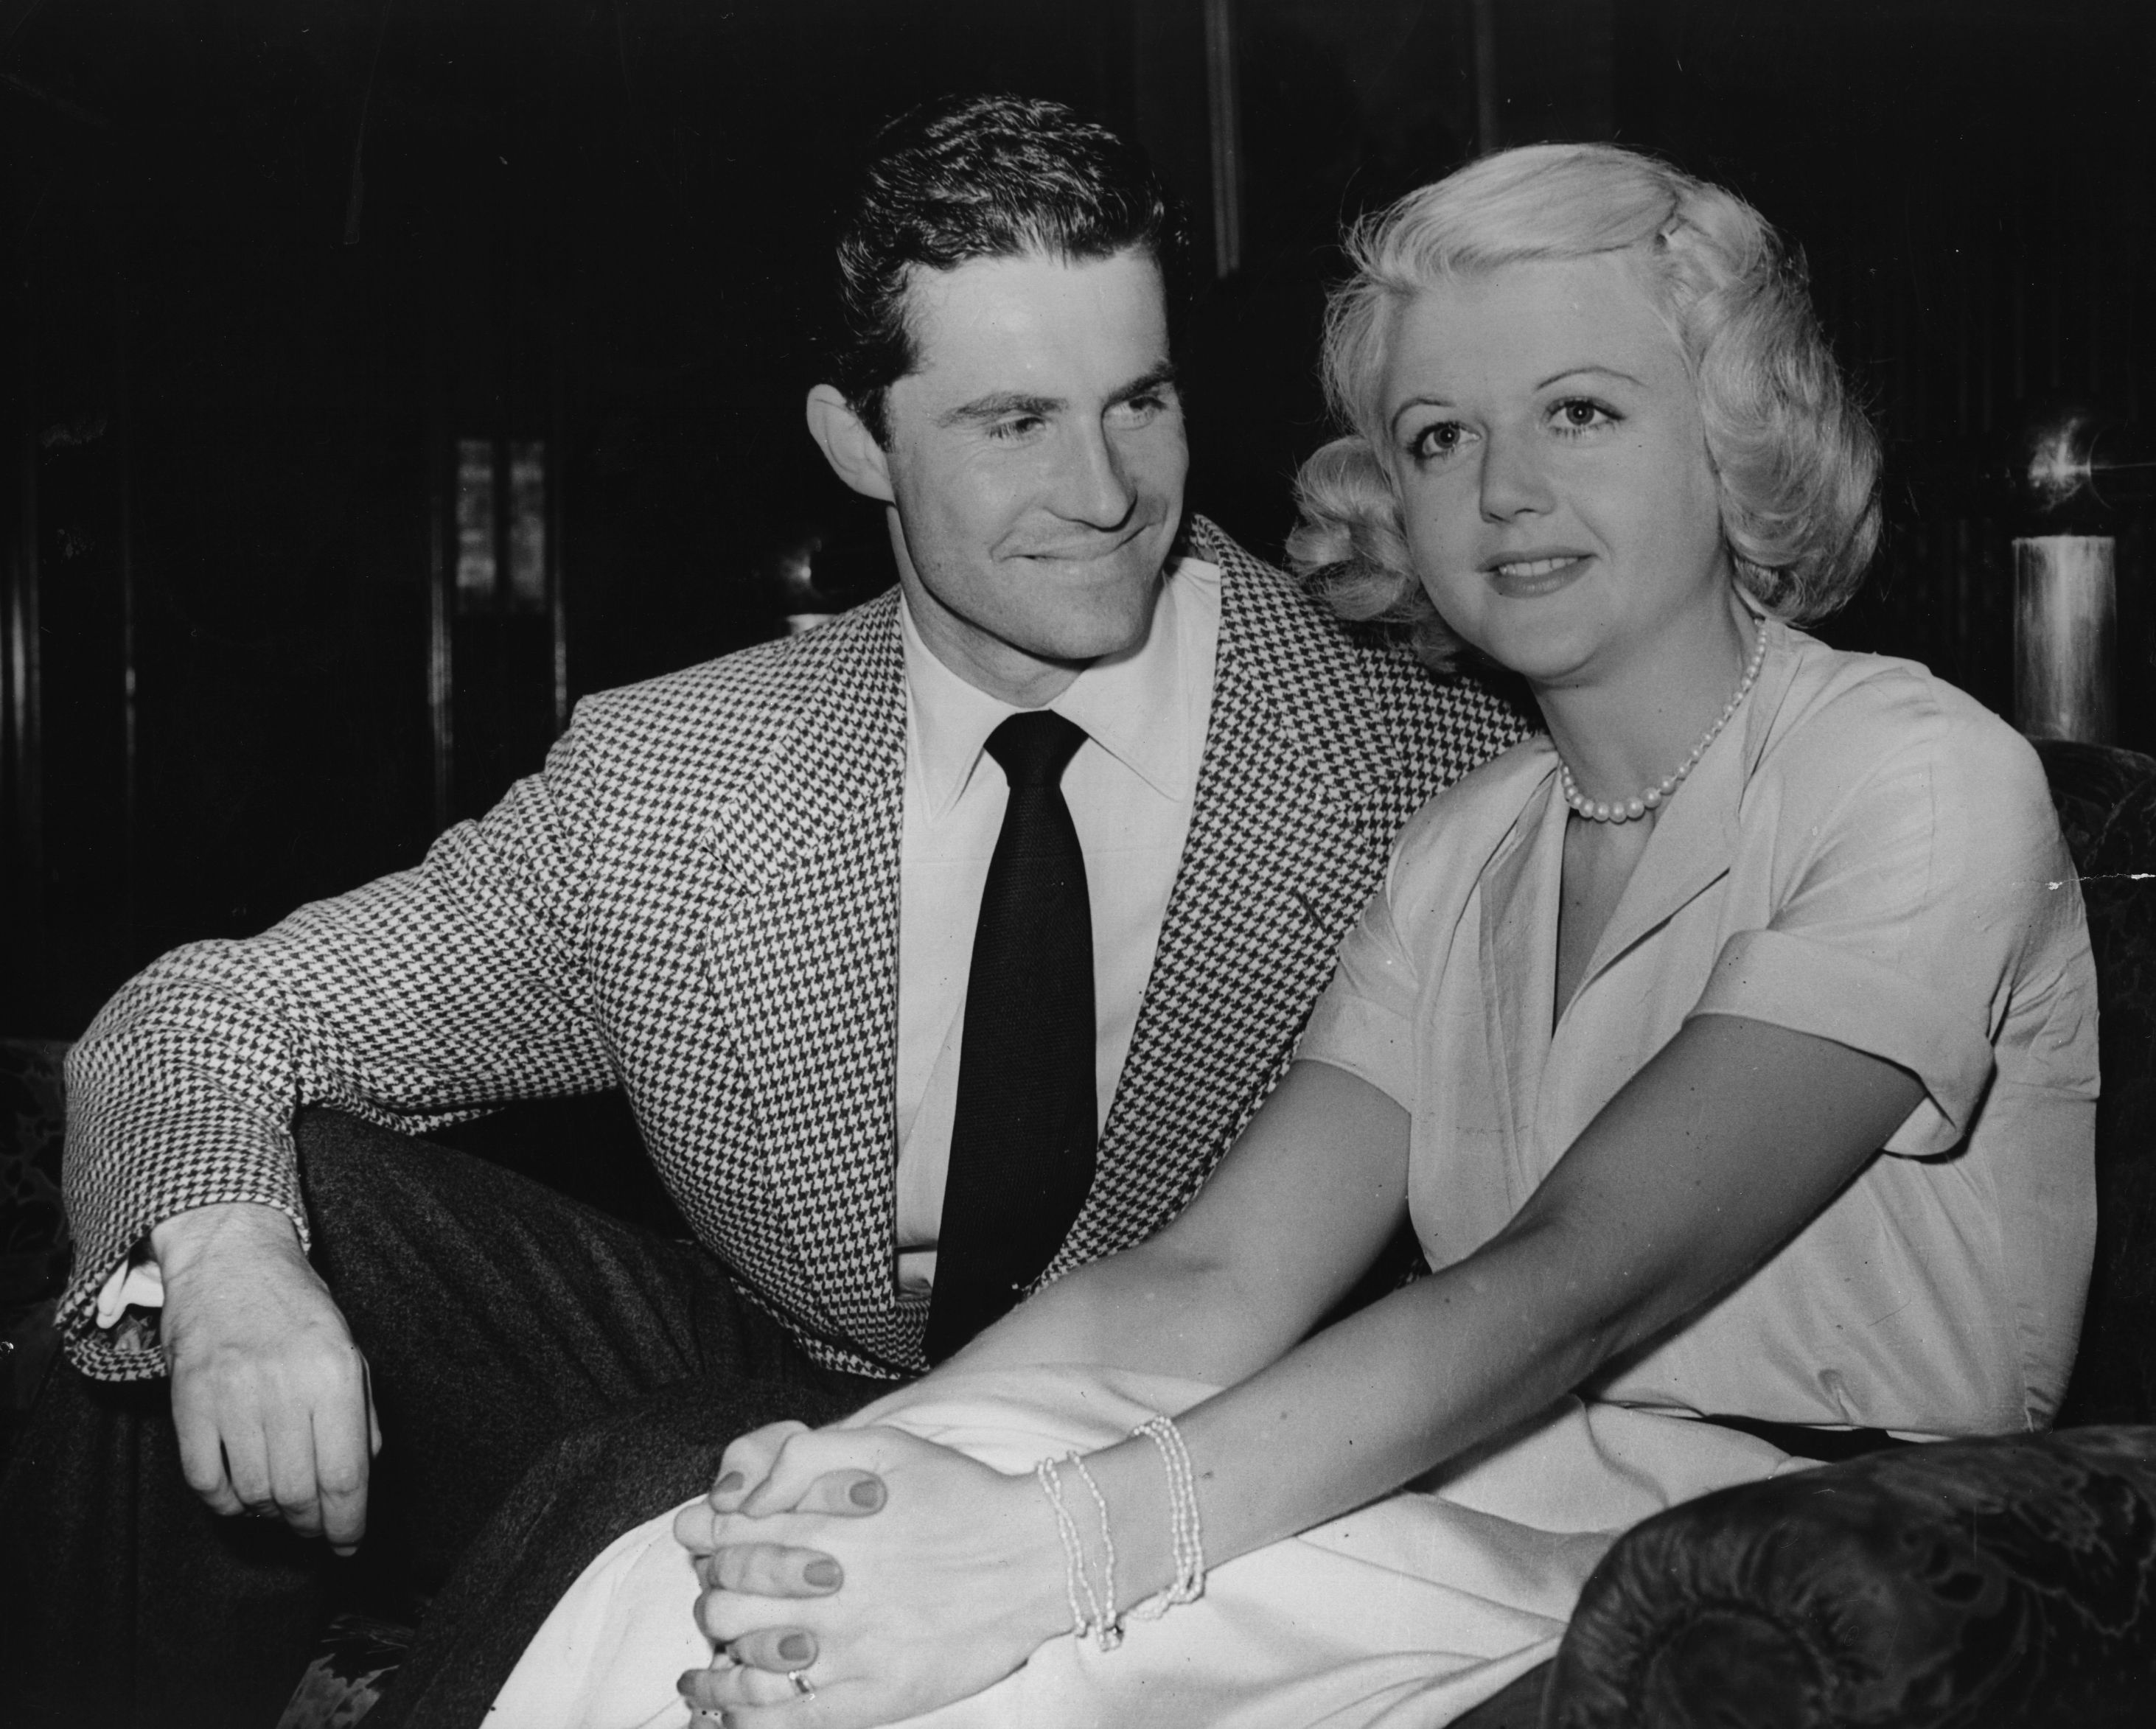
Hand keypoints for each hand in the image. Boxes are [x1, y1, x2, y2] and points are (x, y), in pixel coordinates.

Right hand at [153, 1201, 381, 1552]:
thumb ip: (361, 1416)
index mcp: (334, 1374)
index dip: (349, 1522)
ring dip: (272, 1515)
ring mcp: (231, 1396)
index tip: (350, 1543)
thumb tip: (361, 1480)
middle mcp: (284, 1387)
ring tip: (284, 1506)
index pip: (345, 1474)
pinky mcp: (189, 1402)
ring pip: (254, 1493)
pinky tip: (244, 1494)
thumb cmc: (298, 1309)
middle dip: (312, 1526)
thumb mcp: (349, 1350)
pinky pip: (206, 1482)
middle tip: (318, 1531)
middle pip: (299, 1493)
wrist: (230, 1260)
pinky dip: (227, 1502)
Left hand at [673, 1426, 1065, 1728]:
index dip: (707, 1540)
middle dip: (716, 1595)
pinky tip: (729, 1711)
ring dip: (721, 1658)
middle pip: (723, 1601)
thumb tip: (739, 1495)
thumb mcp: (883, 1444)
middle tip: (727, 1597)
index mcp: (820, 1525)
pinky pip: (785, 1720)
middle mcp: (825, 1589)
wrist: (1034, 1556)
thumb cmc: (959, 1494)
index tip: (708, 1545)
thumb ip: (803, 1456)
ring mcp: (847, 1648)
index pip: (724, 1538)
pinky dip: (745, 1716)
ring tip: (712, 1662)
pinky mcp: (872, 1698)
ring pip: (745, 1662)